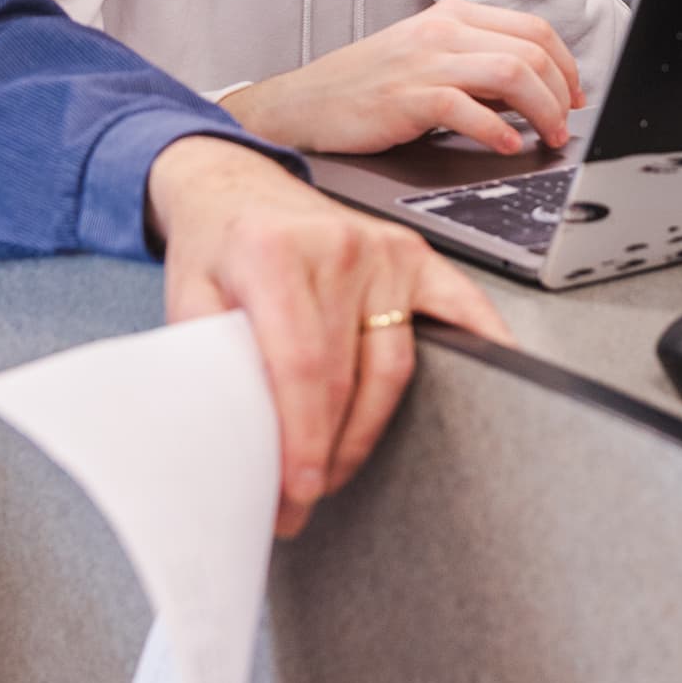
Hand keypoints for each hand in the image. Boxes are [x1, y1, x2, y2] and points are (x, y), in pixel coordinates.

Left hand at [145, 135, 513, 535]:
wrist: (234, 184)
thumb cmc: (215, 245)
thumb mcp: (186, 298)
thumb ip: (210, 362)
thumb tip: (235, 440)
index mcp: (274, 255)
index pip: (303, 368)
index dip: (305, 438)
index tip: (300, 489)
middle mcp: (337, 249)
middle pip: (348, 379)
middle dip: (326, 452)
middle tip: (301, 498)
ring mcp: (384, 251)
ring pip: (394, 367)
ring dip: (368, 431)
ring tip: (337, 467)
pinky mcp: (414, 255)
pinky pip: (460, 307)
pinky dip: (484, 342)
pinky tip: (494, 373)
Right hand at [221, 0, 584, 155]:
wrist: (301, 105)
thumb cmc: (363, 87)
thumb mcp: (424, 60)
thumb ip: (475, 67)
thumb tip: (531, 91)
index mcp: (451, 17)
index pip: (534, 28)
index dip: (567, 65)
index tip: (576, 95)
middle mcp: (442, 32)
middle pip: (532, 49)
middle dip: (563, 92)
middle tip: (565, 125)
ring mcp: (425, 62)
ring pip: (512, 73)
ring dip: (543, 110)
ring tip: (546, 137)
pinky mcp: (408, 98)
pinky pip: (469, 109)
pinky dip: (498, 131)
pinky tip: (504, 146)